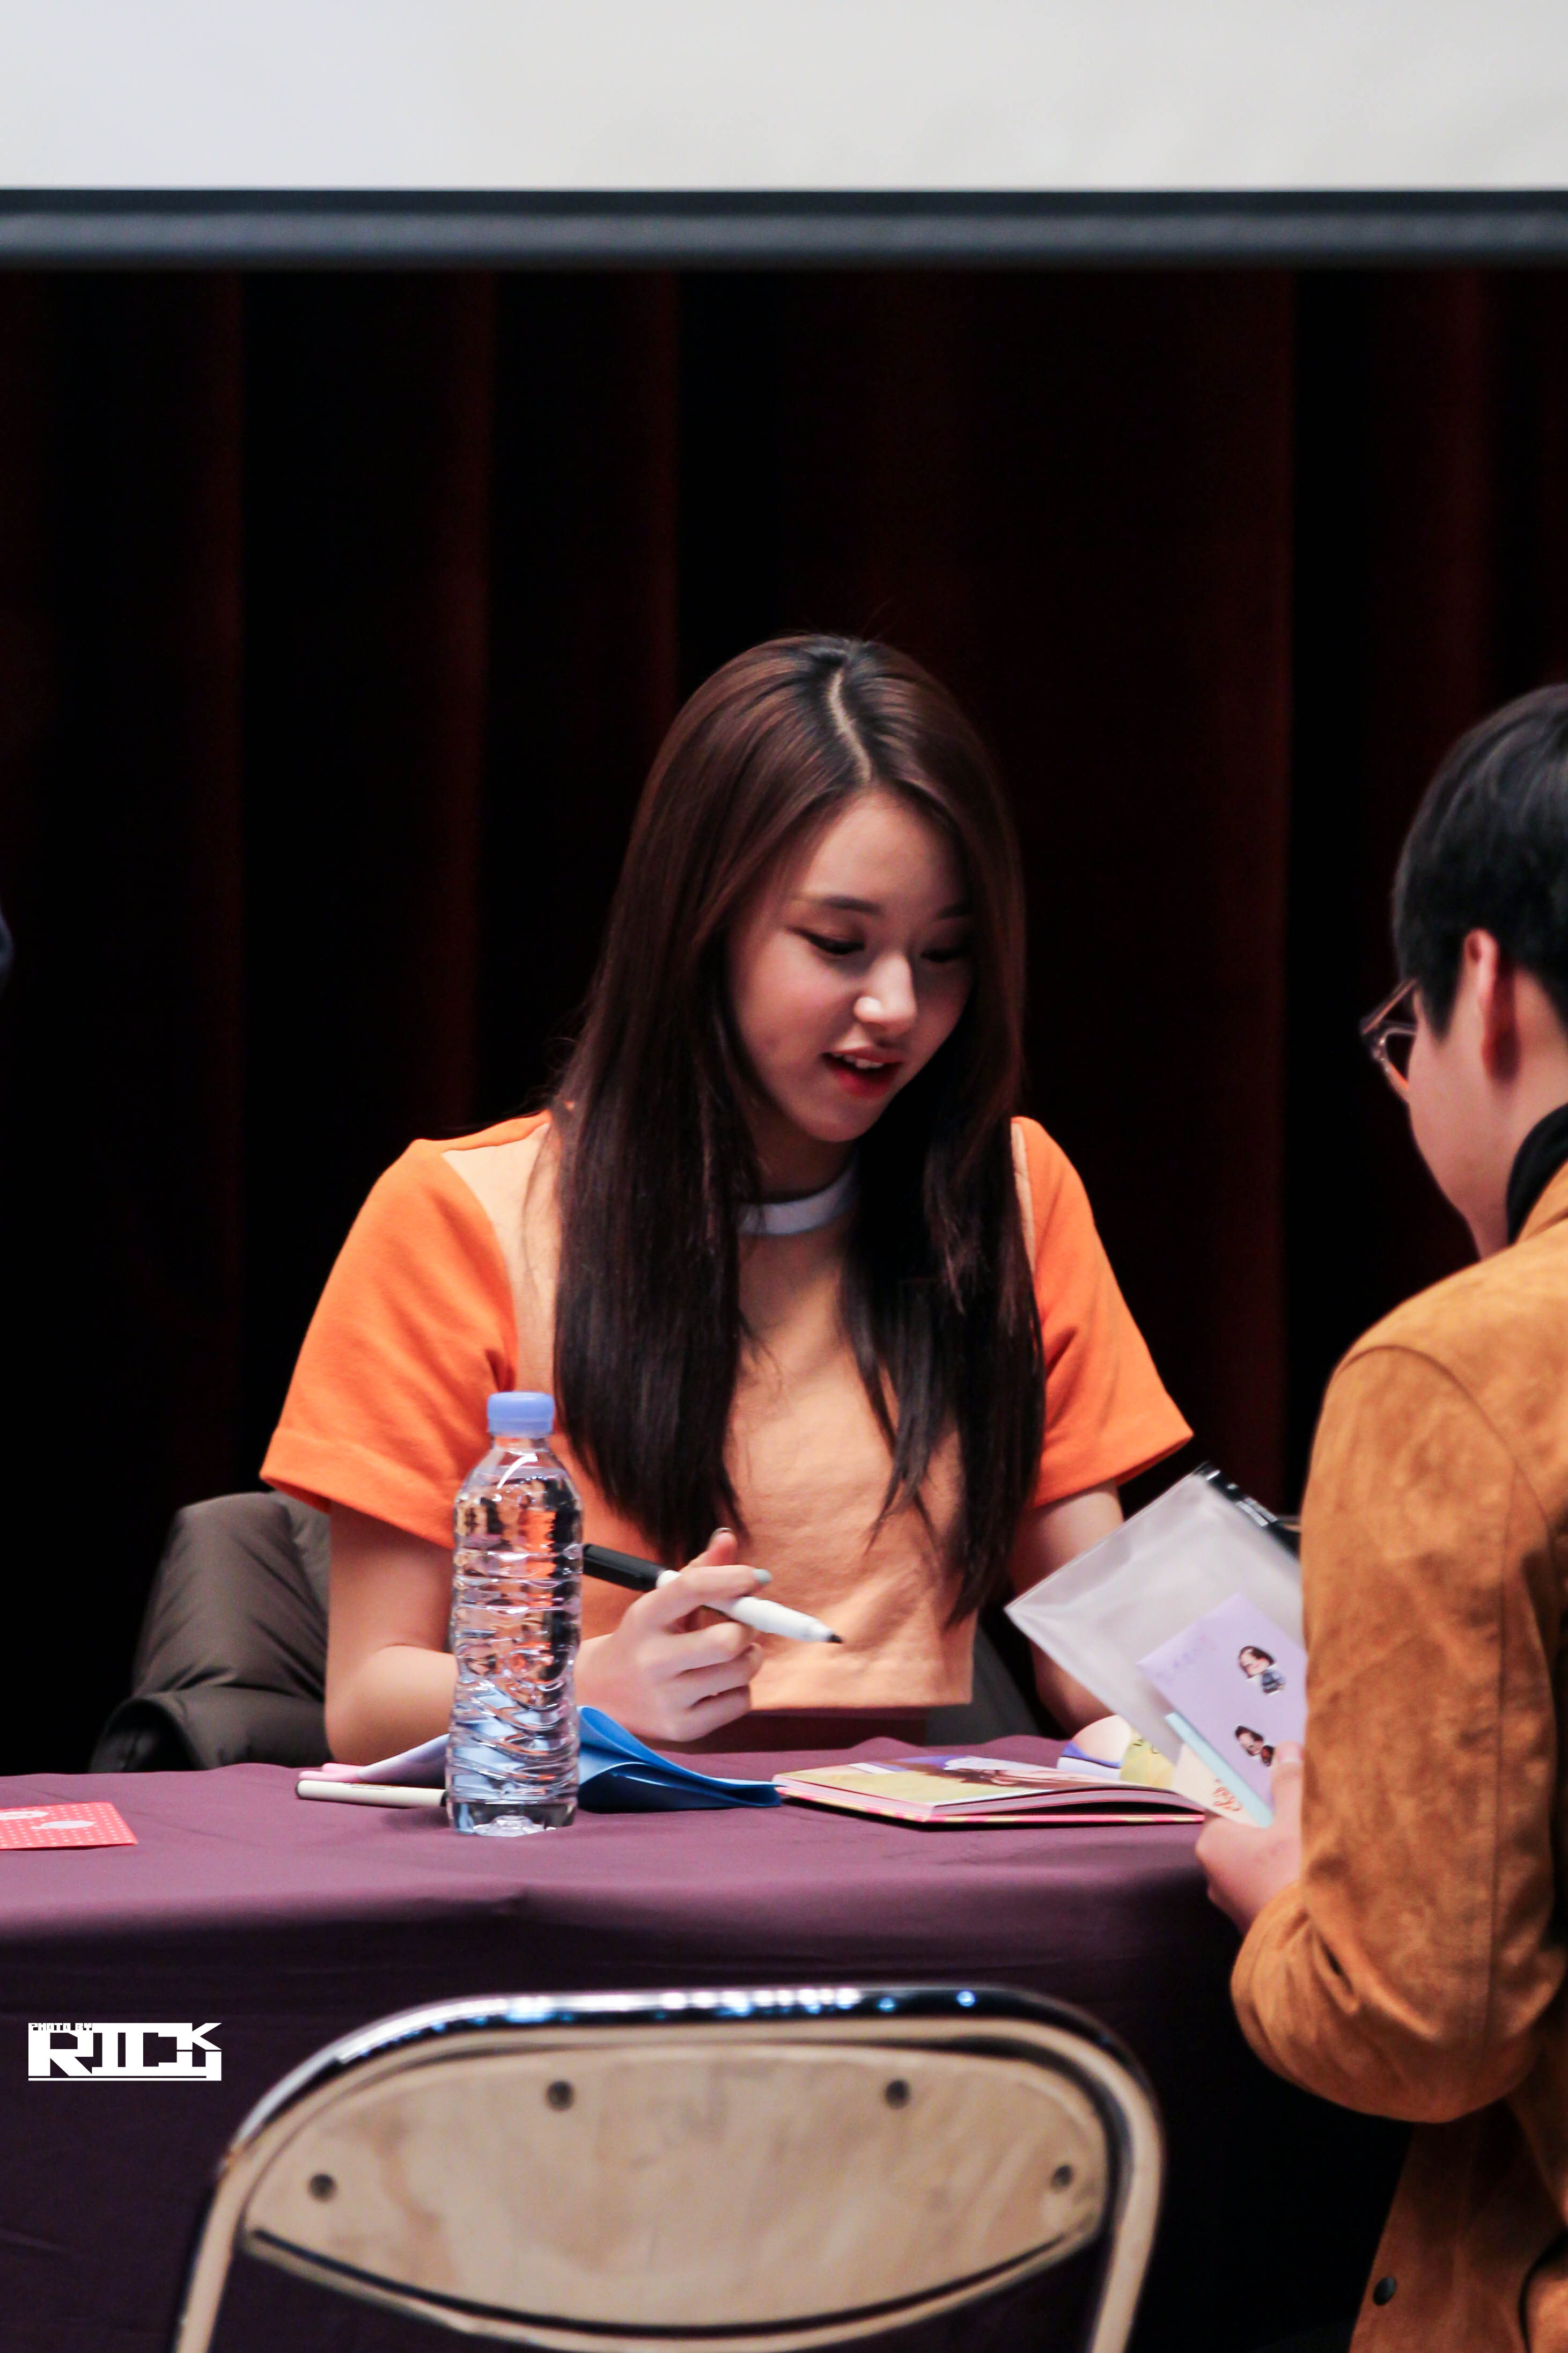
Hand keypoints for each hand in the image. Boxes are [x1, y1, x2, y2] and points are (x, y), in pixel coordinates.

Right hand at [575, 1528, 765, 1744]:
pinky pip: (739, 1703)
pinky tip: (722, 1681)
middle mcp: (652, 1660)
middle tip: (744, 1625)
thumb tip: (727, 1538)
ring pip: (740, 1672)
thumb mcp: (661, 1605)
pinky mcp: (682, 1729)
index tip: (756, 1577)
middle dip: (748, 1628)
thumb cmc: (644, 1640)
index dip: (731, 1578)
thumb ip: (699, 1571)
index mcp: (644, 1618)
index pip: (691, 1589)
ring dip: (750, 1657)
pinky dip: (741, 1688)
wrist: (600, 1694)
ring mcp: (666, 1699)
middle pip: (726, 1642)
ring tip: (734, 1652)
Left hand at [1195, 1744, 1303, 1932]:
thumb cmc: (1292, 1882)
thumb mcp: (1294, 1824)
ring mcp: (1232, 1898)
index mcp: (1212, 1843)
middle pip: (1238, 1825)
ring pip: (1253, 1853)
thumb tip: (1285, 1750)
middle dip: (1265, 1807)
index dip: (1244, 1779)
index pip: (1221, 1797)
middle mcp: (1213, 1872)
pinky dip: (1280, 1865)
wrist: (1308, 1957)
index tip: (1265, 1763)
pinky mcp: (1253, 1916)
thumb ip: (1288, 1785)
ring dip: (1275, 1838)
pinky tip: (1305, 1860)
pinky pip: (1262, 1878)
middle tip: (1291, 1786)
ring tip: (1305, 1822)